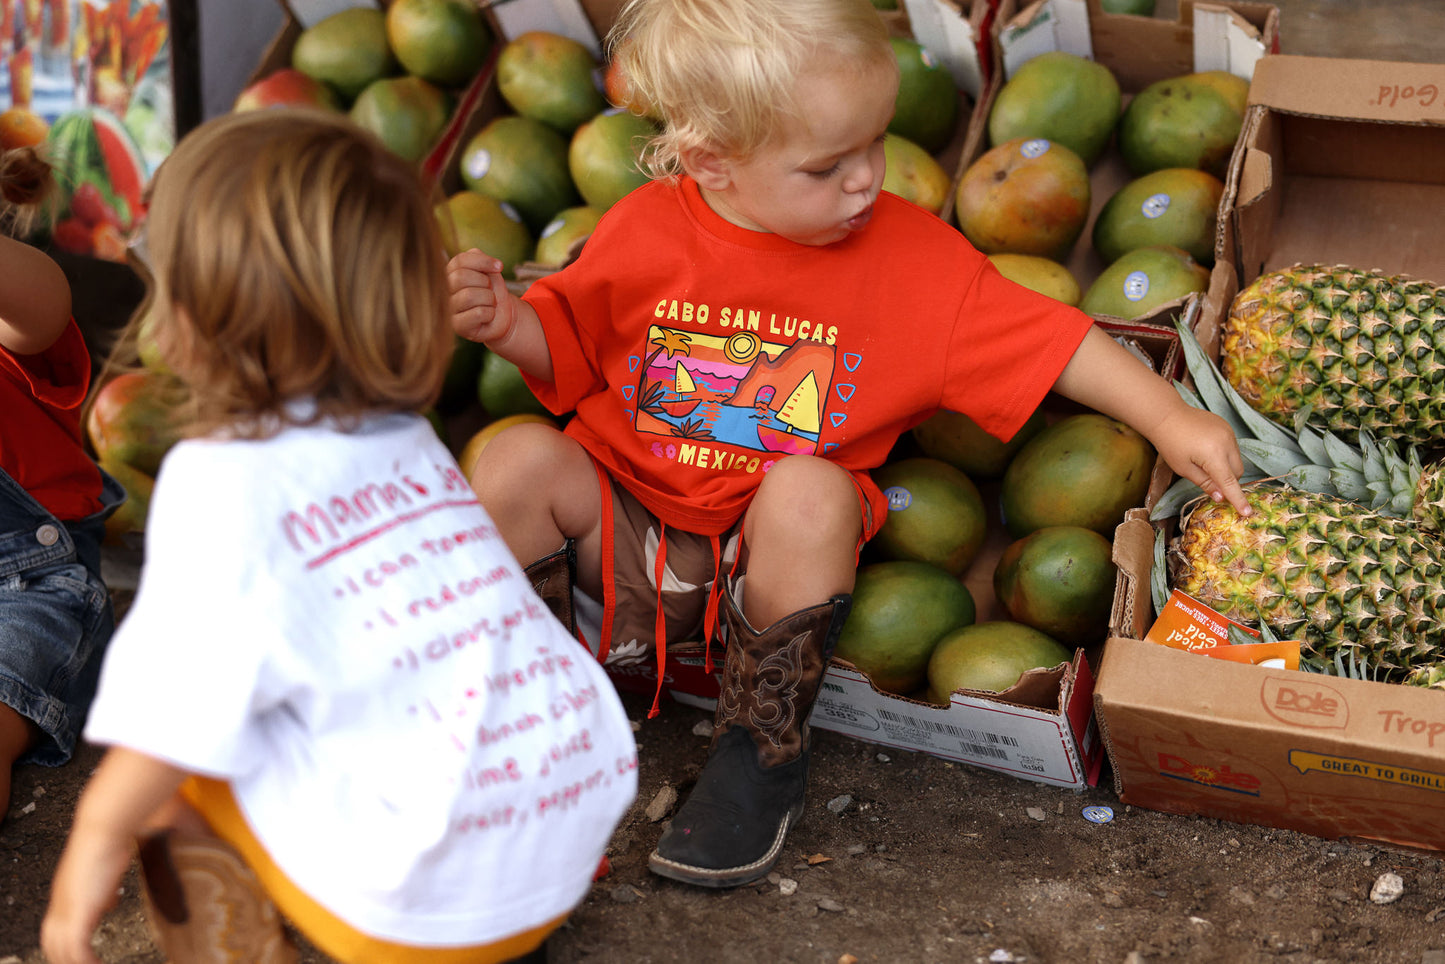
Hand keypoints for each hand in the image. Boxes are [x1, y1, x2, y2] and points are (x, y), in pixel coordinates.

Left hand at [41, 831, 131, 963]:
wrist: (104, 826)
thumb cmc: (109, 837)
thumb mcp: (107, 868)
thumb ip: (105, 888)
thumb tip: (110, 902)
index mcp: (65, 893)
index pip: (55, 927)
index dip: (64, 942)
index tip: (81, 952)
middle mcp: (61, 903)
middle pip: (51, 943)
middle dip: (64, 957)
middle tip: (84, 963)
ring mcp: (67, 908)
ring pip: (60, 950)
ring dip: (76, 962)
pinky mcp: (79, 912)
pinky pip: (77, 949)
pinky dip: (87, 962)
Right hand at [447, 248, 515, 345]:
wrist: (502, 316)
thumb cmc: (492, 292)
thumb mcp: (488, 271)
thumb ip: (481, 259)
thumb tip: (493, 264)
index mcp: (449, 273)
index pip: (460, 260)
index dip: (483, 261)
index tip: (499, 267)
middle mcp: (444, 290)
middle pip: (460, 277)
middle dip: (484, 282)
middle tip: (490, 290)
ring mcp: (448, 309)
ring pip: (469, 296)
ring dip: (489, 299)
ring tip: (489, 303)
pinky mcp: (457, 325)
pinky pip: (478, 313)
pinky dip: (490, 313)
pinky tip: (487, 316)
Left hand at [1151, 405, 1251, 515]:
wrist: (1167, 415)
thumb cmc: (1171, 444)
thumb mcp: (1184, 468)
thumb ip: (1205, 483)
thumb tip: (1221, 497)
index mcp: (1214, 455)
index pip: (1230, 482)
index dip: (1238, 499)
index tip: (1247, 512)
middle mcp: (1226, 442)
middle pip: (1237, 471)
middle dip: (1227, 480)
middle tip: (1209, 480)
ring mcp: (1229, 432)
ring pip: (1236, 459)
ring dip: (1226, 466)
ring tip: (1202, 460)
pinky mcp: (1227, 427)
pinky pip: (1232, 447)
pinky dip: (1224, 454)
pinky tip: (1206, 449)